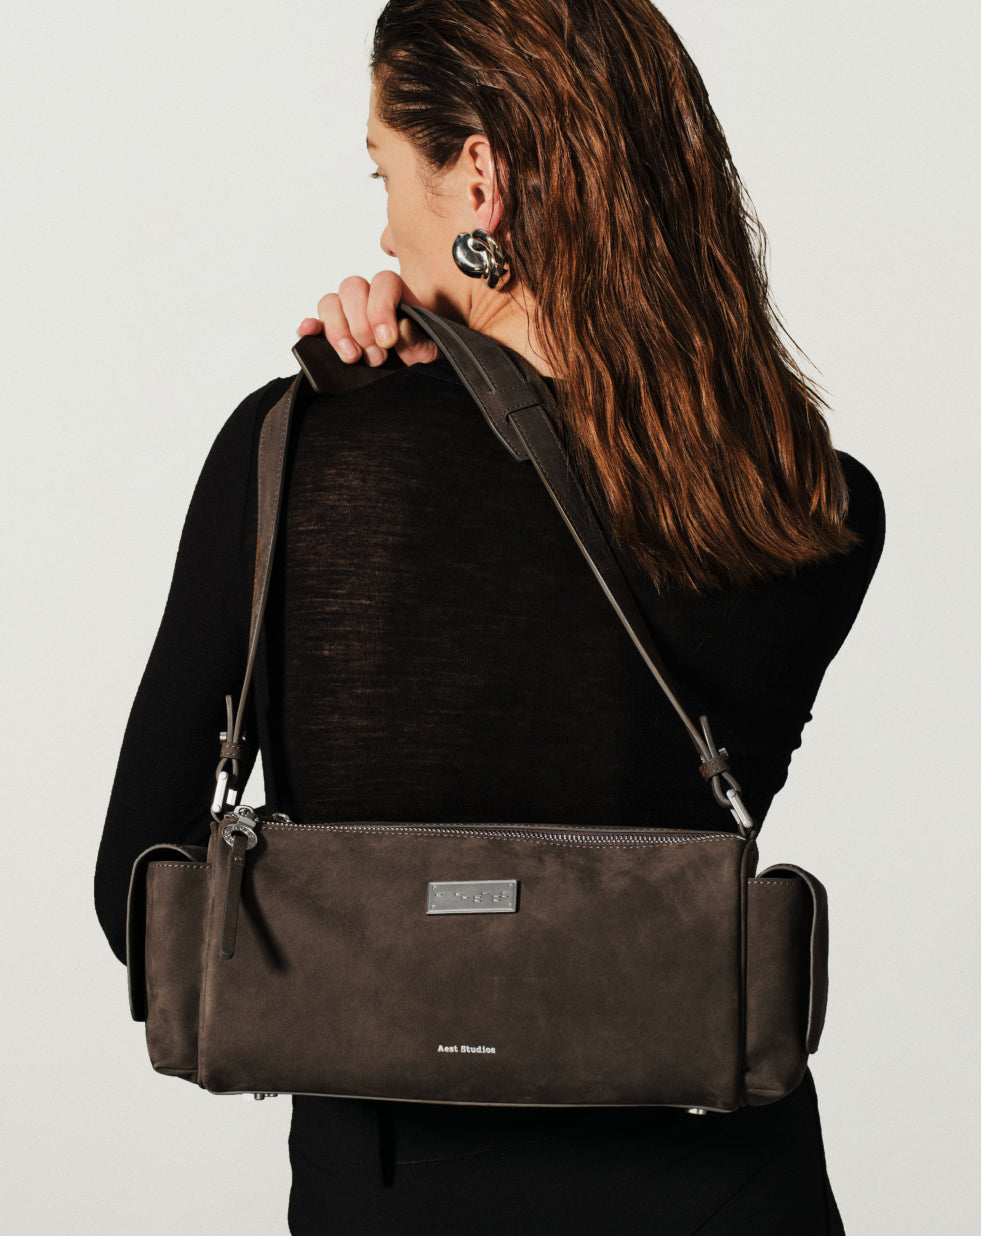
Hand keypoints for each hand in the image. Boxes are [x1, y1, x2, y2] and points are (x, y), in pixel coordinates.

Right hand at [297, 271, 438, 367]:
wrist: (408, 376)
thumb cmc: (418, 356)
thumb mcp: (428, 350)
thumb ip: (418, 337)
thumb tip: (400, 328)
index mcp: (394, 294)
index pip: (383, 282)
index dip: (381, 309)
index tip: (387, 341)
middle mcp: (366, 297)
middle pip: (352, 288)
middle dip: (361, 326)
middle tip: (376, 358)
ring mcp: (344, 313)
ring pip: (330, 302)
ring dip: (338, 331)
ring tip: (352, 358)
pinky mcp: (326, 332)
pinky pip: (312, 322)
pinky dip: (308, 326)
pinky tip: (309, 332)